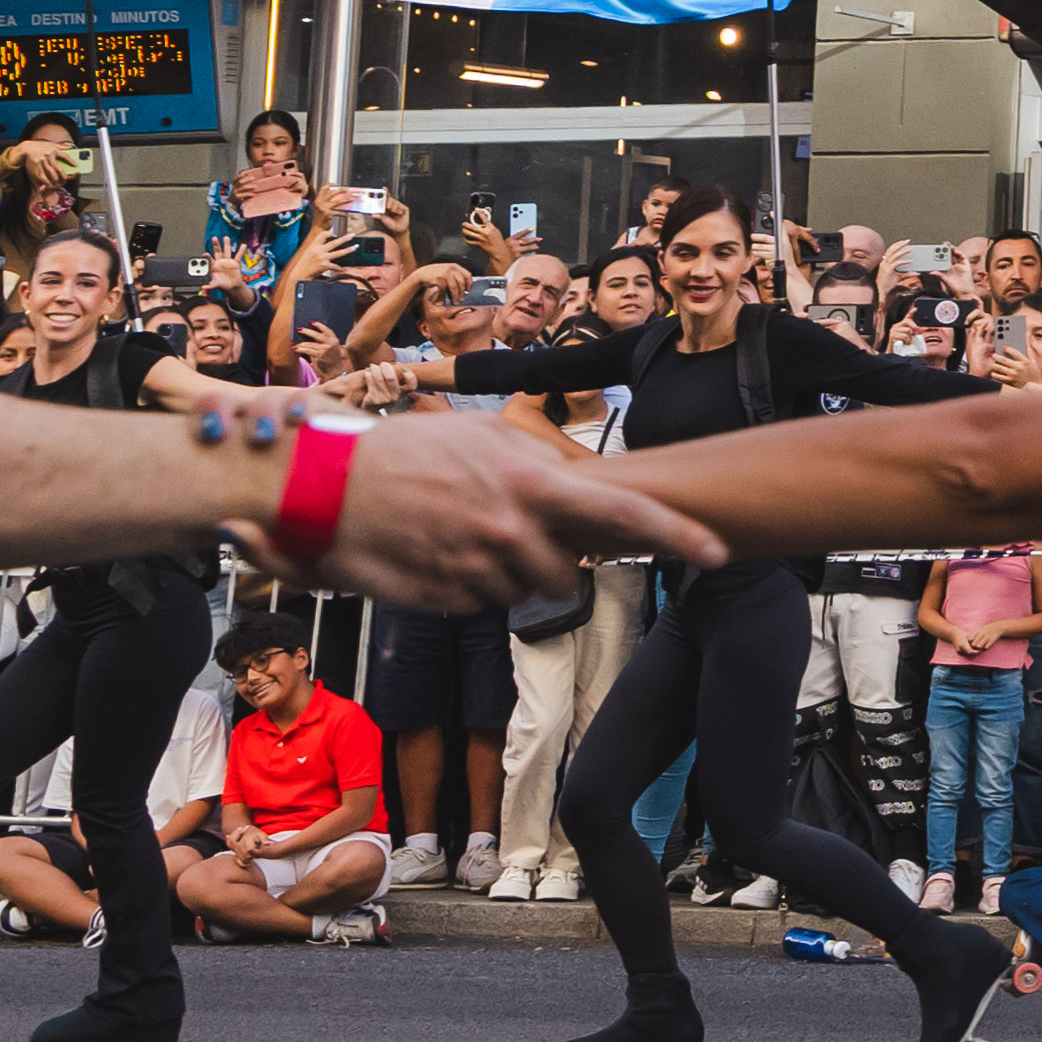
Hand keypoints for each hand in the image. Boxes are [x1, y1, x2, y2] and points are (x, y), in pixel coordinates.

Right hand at [297, 410, 726, 609]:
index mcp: (529, 483)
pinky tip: (438, 550)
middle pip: (567, 573)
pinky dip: (468, 584)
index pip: (624, 512)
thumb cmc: (408, 452)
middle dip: (553, 559)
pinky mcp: (444, 601)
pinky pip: (480, 603)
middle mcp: (510, 531)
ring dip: (506, 571)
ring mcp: (475, 570)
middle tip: (511, 528)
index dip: (678, 533)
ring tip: (463, 532)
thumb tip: (583, 489)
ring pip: (523, 592)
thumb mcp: (484, 438)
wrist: (322, 484)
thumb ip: (541, 465)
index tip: (718, 550)